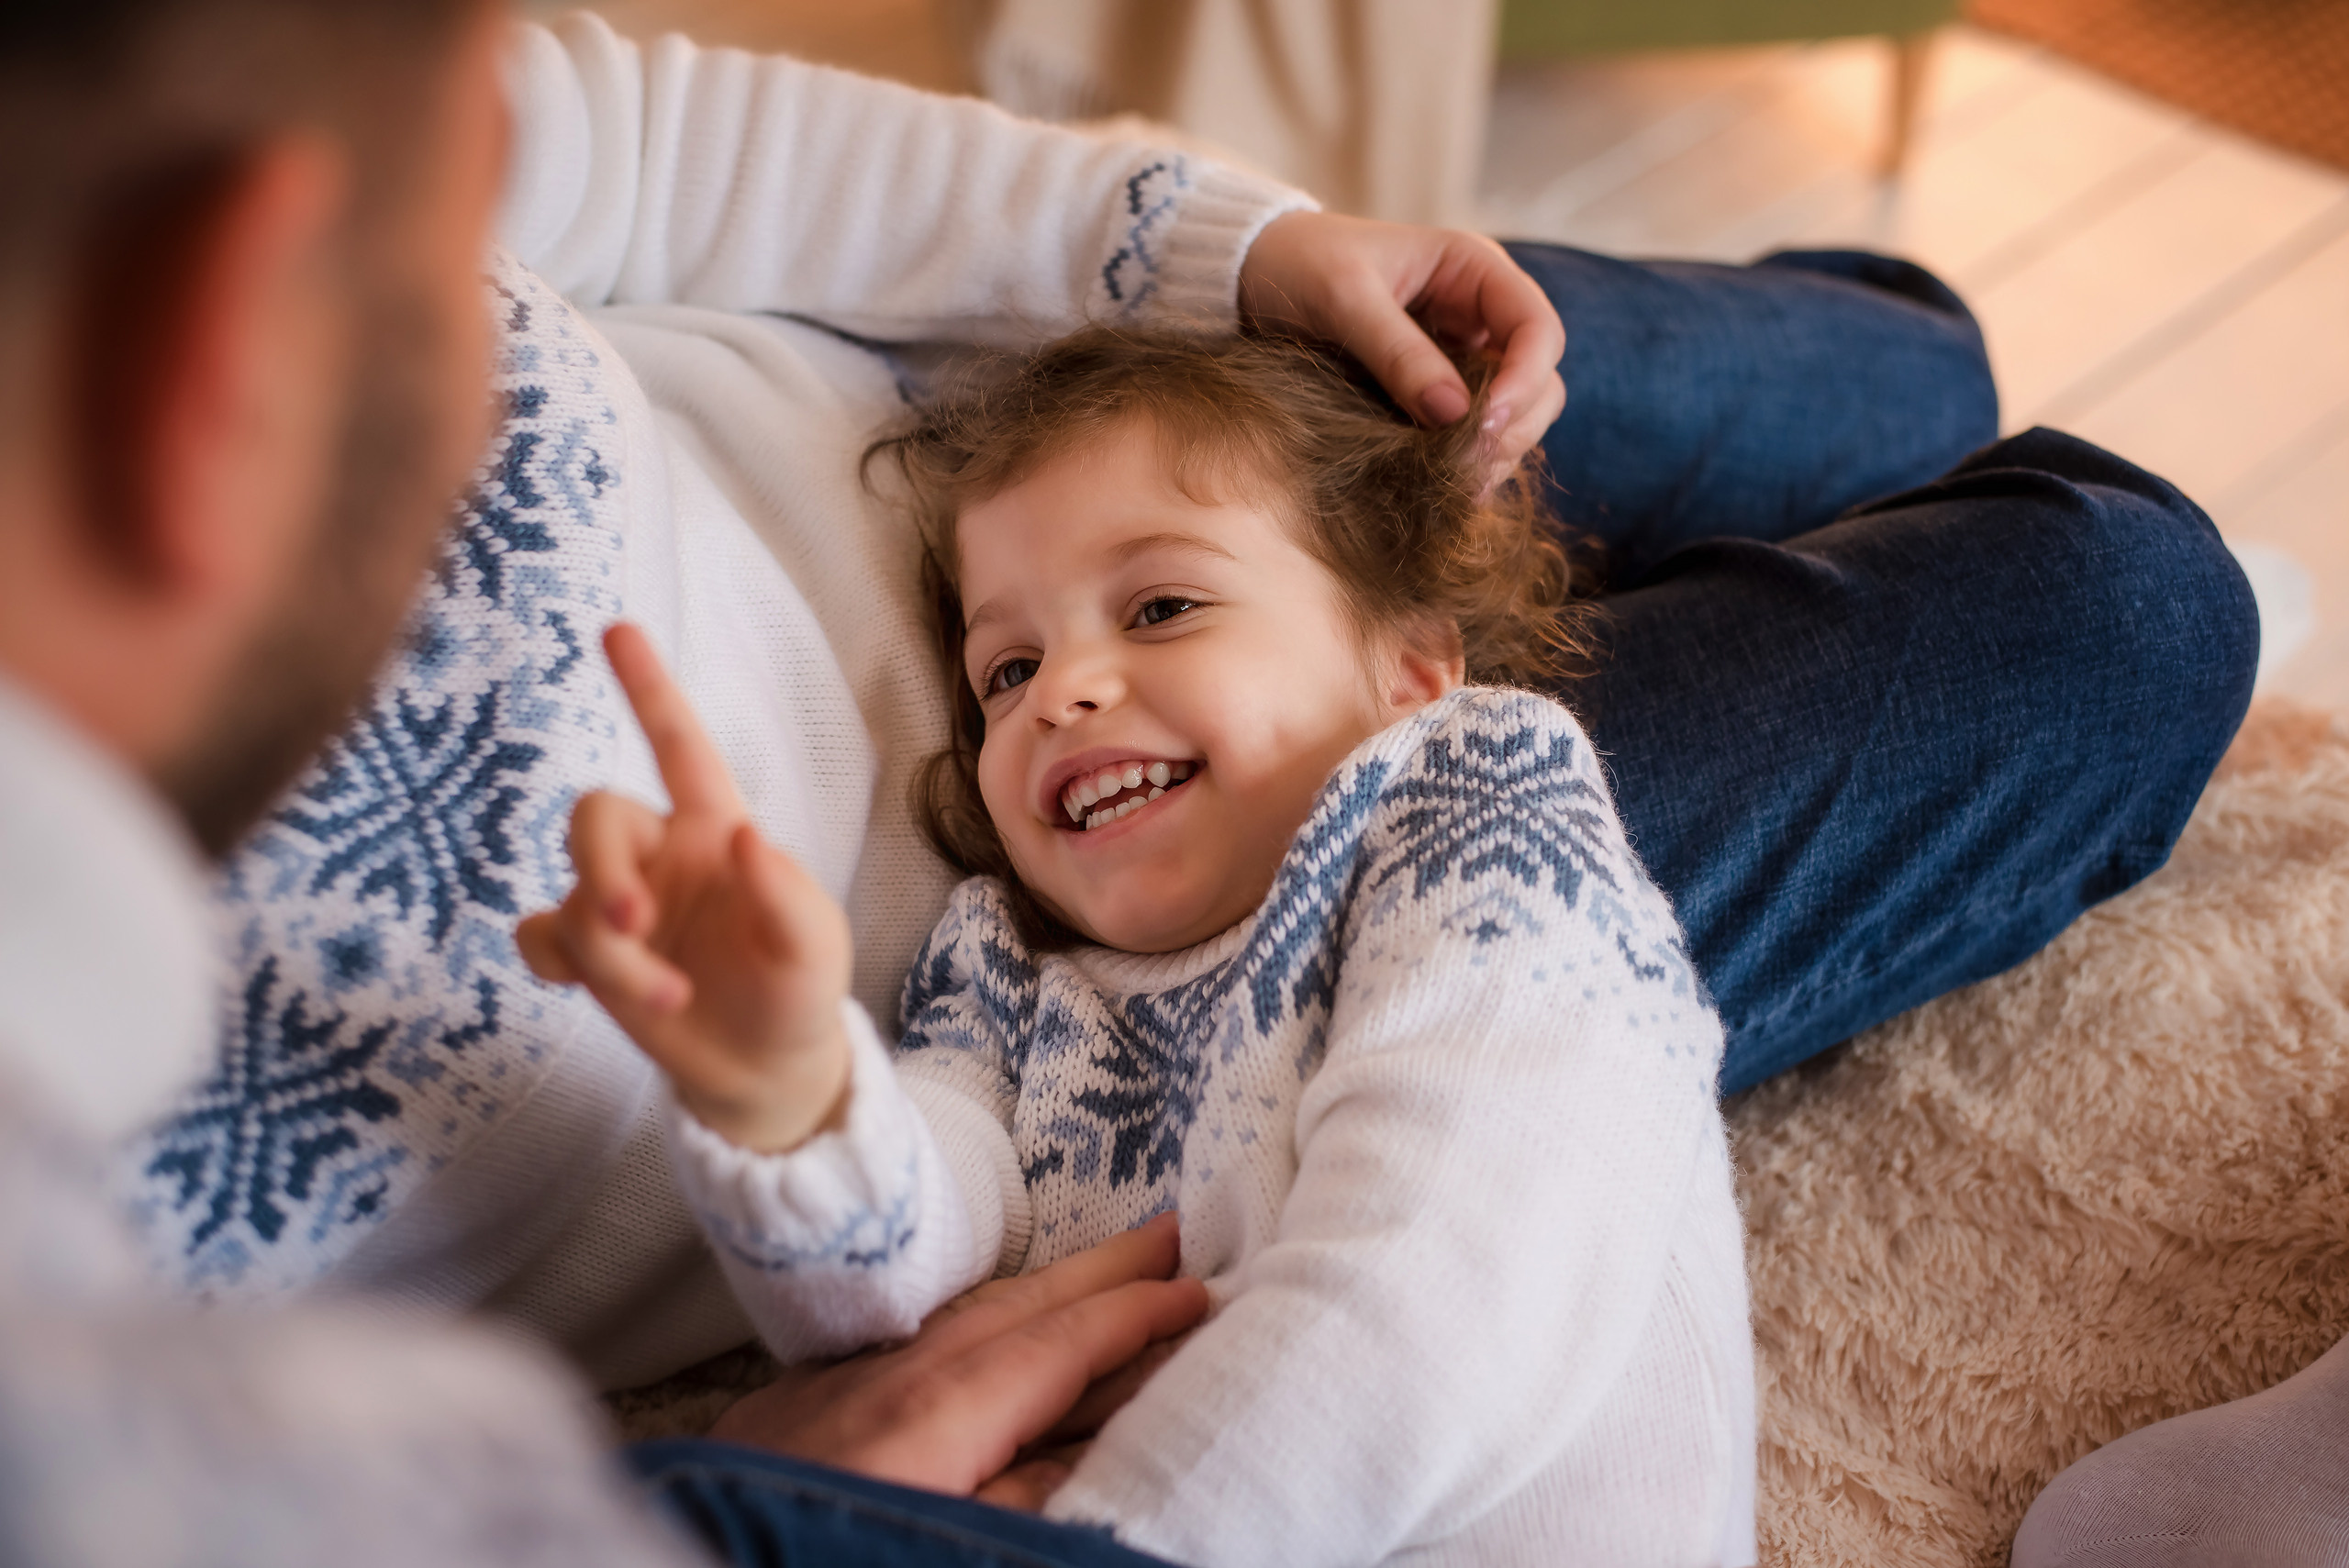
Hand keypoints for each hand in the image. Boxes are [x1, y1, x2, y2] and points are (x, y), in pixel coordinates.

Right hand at [516, 624, 853, 1153]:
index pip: (679, 745)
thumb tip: (744, 838)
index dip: (649, 687)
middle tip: (632, 926)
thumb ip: (786, 894)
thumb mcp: (814, 947)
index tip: (617, 628)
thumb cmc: (798, 988)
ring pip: (574, 897)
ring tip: (669, 998)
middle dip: (603, 869)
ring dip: (610, 955)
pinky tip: (584, 986)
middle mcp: (660, 852)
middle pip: (595, 815)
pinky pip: (538, 934)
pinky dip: (556, 959)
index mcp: (716, 828)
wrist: (765, 1068)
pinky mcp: (588, 955)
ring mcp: (619, 901)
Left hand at [711, 1214, 1207, 1507]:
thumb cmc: (822, 1560)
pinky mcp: (782, 1413)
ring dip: (1037, 1290)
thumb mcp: (950, 1549)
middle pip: (1015, 1307)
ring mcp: (826, 1390)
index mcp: (935, 1419)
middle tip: (1171, 1235)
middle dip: (1099, 1271)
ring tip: (1098, 1271)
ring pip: (955, 1319)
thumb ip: (1026, 1495)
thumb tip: (1098, 1444)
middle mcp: (883, 1382)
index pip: (1060, 1346)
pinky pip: (900, 1343)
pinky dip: (965, 1323)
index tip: (1199, 1293)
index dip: (1137, 1318)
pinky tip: (979, 1329)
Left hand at [1238, 209, 1566, 487]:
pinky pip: (1473, 436)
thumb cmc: (1298, 264)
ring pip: (1514, 417)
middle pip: (1540, 381)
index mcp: (1475, 270)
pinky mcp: (1435, 395)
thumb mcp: (1344, 298)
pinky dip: (1467, 464)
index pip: (1539, 329)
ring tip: (1453, 486)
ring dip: (1494, 455)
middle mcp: (1481, 316)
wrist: (1249, 276)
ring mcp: (1462, 359)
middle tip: (1464, 467)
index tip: (1484, 425)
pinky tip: (1443, 488)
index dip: (1526, 380)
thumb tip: (1454, 415)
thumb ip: (1399, 352)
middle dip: (1512, 426)